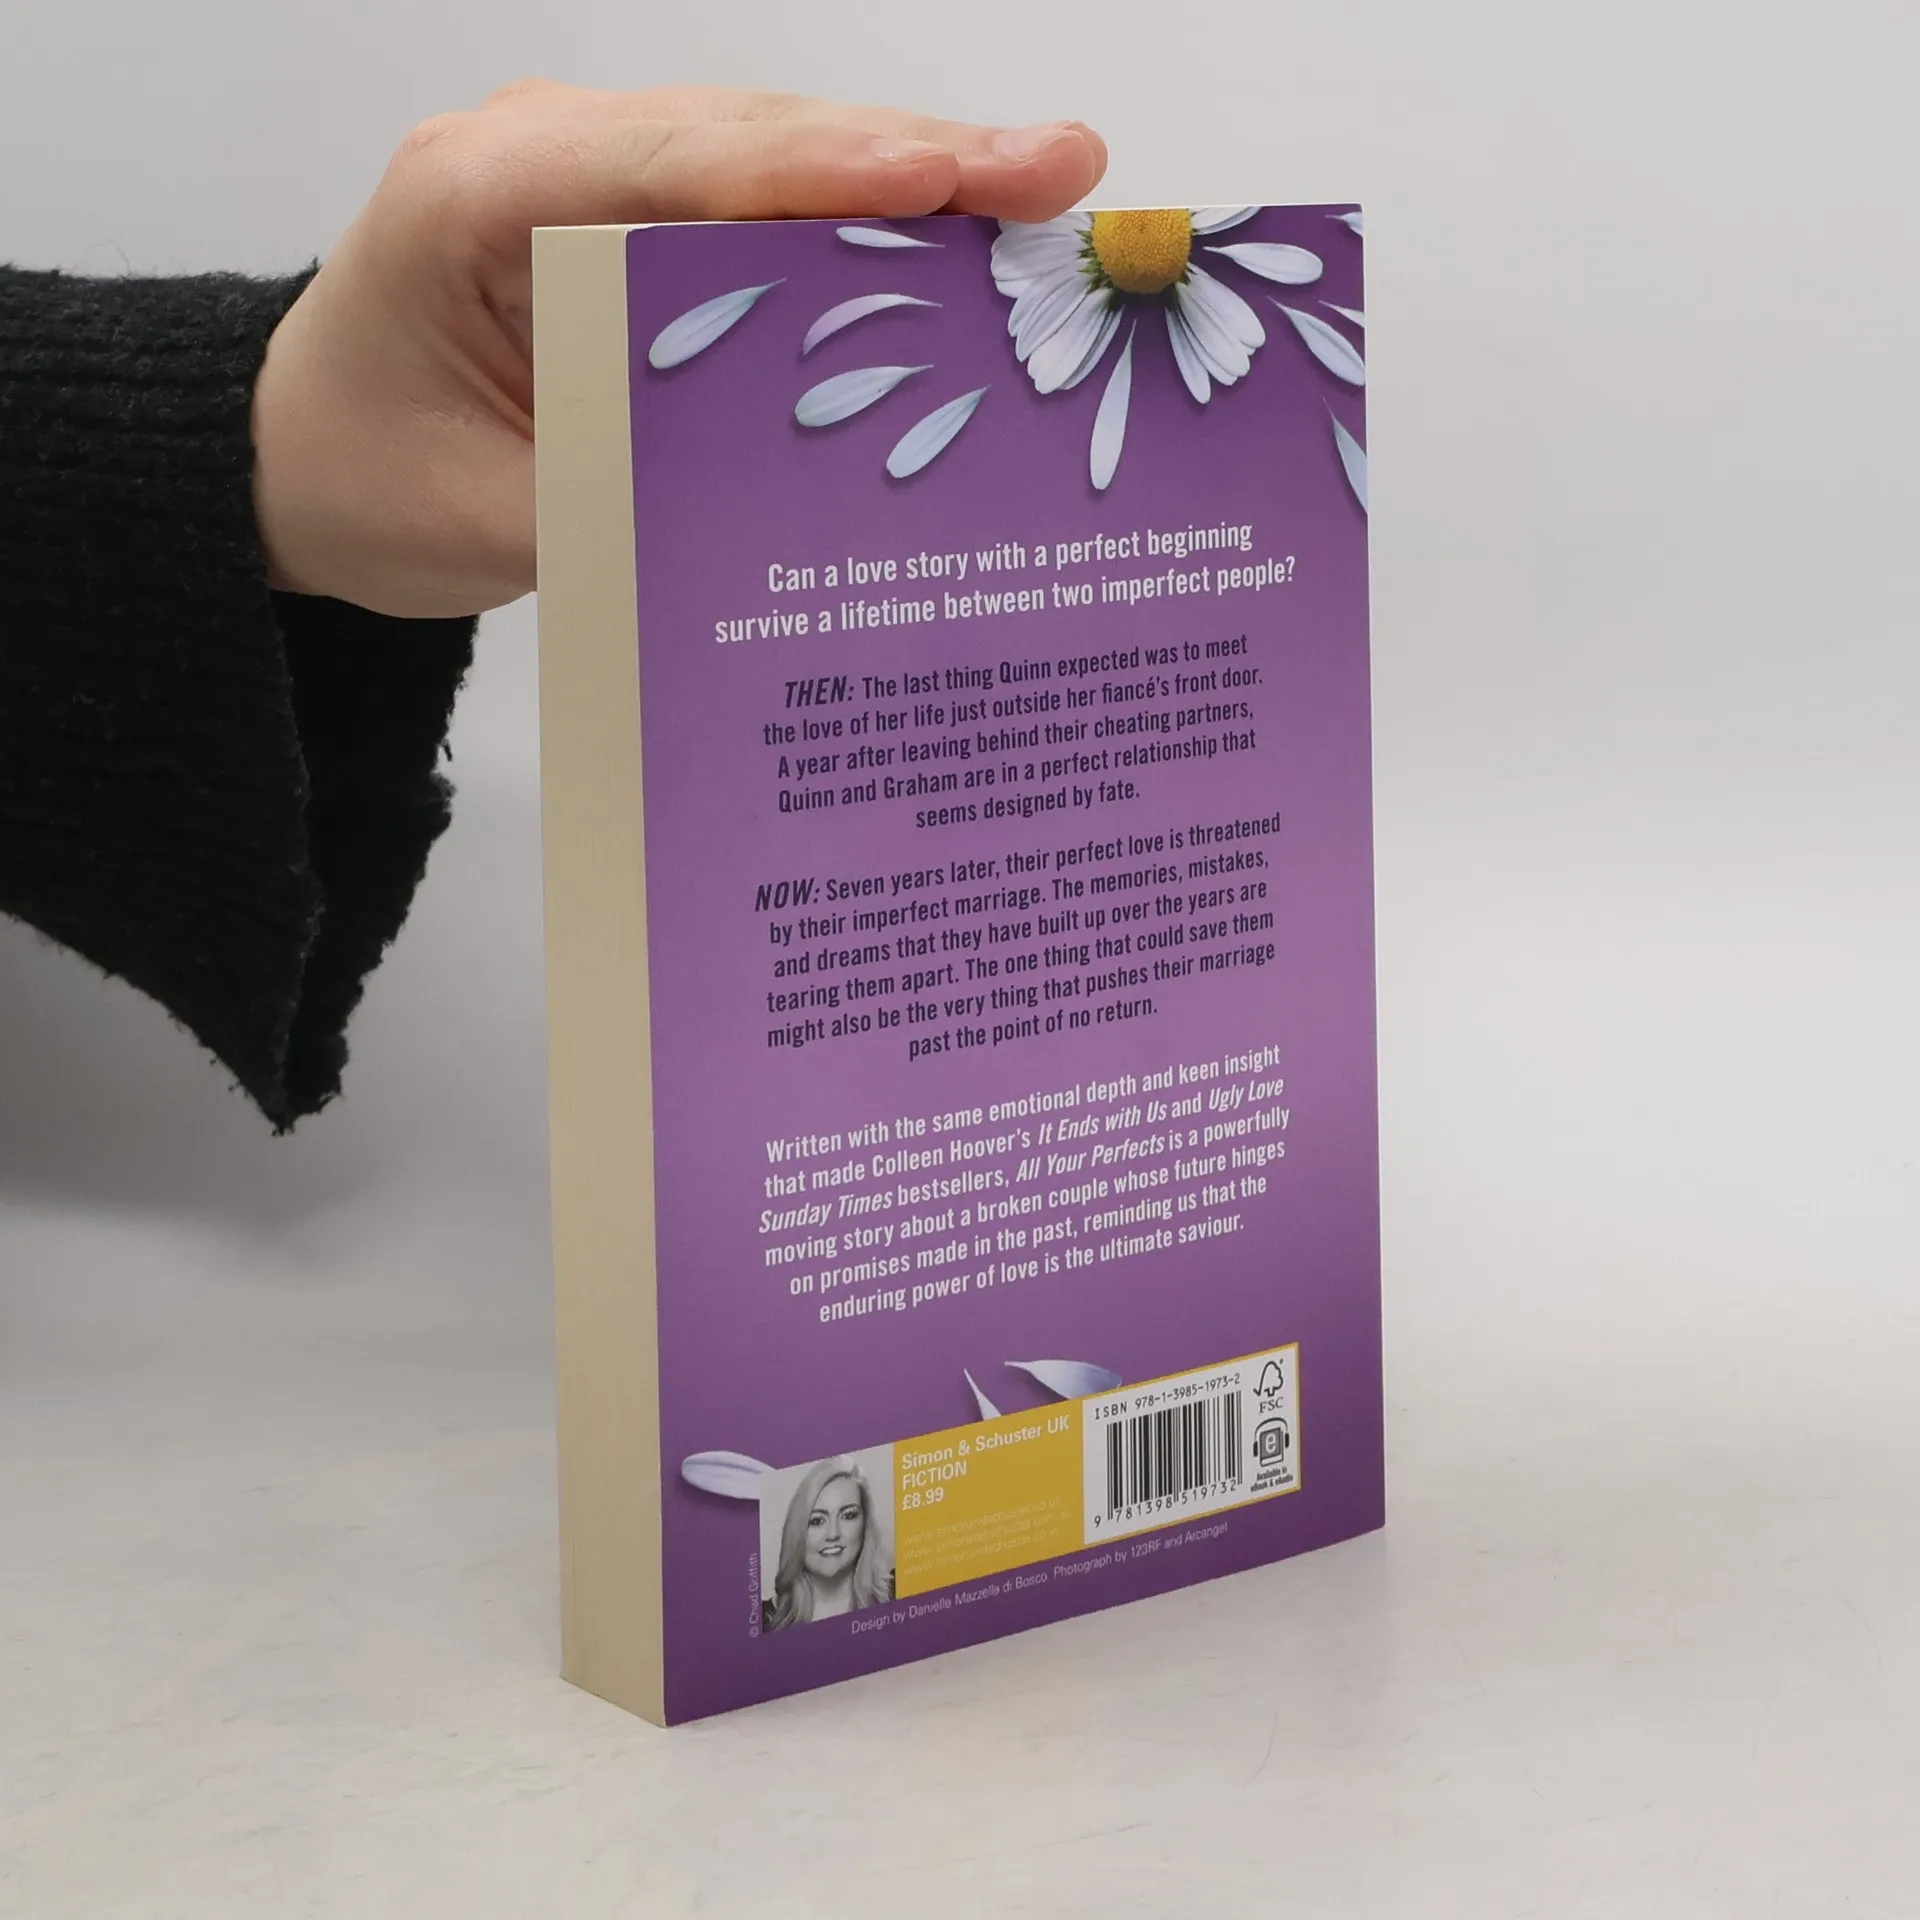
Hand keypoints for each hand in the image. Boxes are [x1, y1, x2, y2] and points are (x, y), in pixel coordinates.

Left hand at [251, 82, 1107, 617]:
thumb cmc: (363, 481)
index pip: (679, 164)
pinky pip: (753, 205)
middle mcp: (539, 154)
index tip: (958, 176)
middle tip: (1062, 171)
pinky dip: (855, 223)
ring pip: (768, 156)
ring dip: (905, 179)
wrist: (292, 461)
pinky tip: (954, 242)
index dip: (830, 168)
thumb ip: (626, 502)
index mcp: (476, 200)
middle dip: (913, 156)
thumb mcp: (483, 523)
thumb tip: (784, 506)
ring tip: (1040, 197)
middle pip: (751, 137)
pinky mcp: (626, 218)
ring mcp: (587, 174)